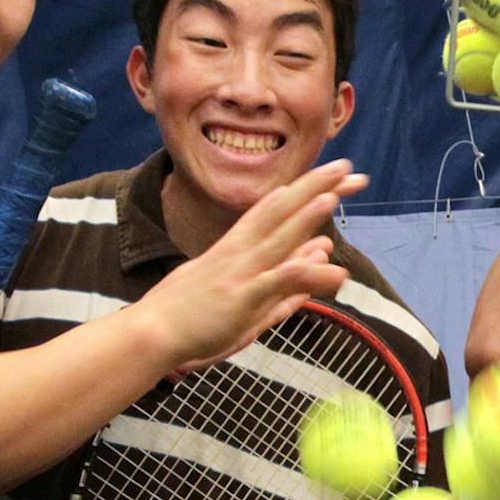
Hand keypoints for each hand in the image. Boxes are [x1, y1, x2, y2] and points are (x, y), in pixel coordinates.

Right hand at [139, 159, 364, 369]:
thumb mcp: (247, 292)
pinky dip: (302, 268)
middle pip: (282, 212)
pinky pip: (276, 281)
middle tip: (348, 167)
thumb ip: (287, 276)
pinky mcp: (241, 299)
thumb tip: (320, 253)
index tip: (334, 173)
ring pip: (278, 238)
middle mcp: (240, 253)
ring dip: (306, 215)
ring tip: (334, 193)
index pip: (277, 209)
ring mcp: (240, 273)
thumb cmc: (192, 313)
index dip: (306, 189)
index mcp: (238, 248)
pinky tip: (328, 259)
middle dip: (315, 188)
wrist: (151, 332)